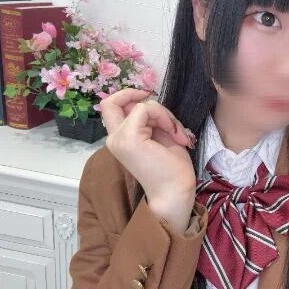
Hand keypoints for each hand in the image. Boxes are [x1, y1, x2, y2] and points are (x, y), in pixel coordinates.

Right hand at [99, 88, 197, 229]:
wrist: (176, 191)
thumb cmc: (172, 168)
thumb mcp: (159, 135)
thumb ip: (149, 120)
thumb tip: (148, 102)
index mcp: (120, 139)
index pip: (111, 107)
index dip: (128, 97)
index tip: (150, 100)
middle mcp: (114, 139)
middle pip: (111, 102)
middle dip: (139, 98)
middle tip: (161, 113)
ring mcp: (119, 139)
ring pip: (140, 106)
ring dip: (164, 114)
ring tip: (177, 133)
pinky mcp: (129, 139)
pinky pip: (145, 109)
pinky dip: (164, 116)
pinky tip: (174, 134)